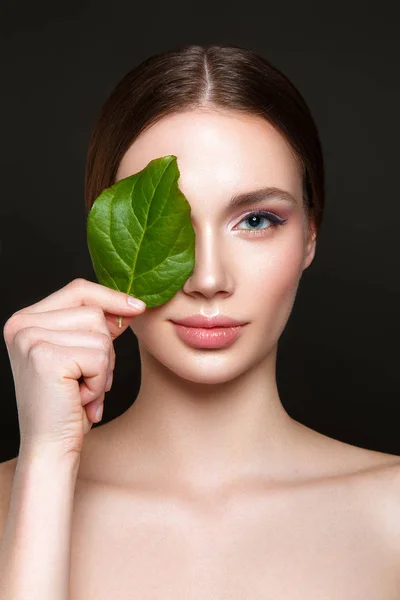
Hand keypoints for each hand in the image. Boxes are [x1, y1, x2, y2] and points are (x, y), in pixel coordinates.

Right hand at [3, 278, 145, 459]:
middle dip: (105, 348)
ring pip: (101, 335)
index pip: (78, 290)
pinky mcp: (46, 356)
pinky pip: (100, 356)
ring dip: (103, 368)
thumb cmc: (68, 404)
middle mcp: (21, 324)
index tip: (138, 307)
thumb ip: (96, 325)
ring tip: (81, 389)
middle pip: (94, 312)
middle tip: (86, 379)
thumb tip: (132, 304)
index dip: (111, 297)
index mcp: (25, 320)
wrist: (51, 447)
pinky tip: (80, 398)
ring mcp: (31, 338)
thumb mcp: (80, 354)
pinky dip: (100, 381)